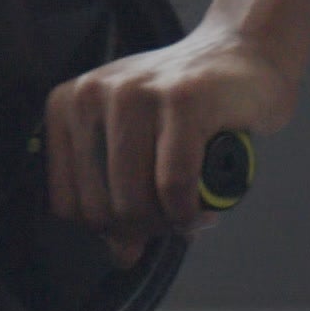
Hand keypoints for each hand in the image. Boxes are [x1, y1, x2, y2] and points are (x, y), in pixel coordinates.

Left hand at [38, 25, 293, 267]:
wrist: (242, 54)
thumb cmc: (184, 107)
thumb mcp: (137, 147)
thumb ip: (120, 198)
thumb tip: (120, 256)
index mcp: (67, 104)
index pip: (67, 205)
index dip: (108, 231)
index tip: (142, 226)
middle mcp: (92, 93)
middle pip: (102, 209)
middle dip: (143, 231)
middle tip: (174, 221)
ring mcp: (135, 92)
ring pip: (134, 202)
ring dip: (169, 224)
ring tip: (191, 213)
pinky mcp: (182, 99)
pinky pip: (174, 186)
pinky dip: (190, 212)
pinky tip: (205, 209)